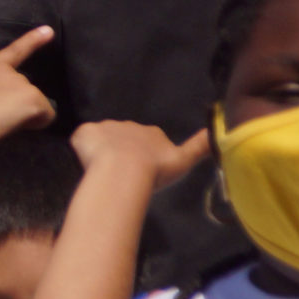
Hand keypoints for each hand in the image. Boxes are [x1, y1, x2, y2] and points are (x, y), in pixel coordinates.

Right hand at [0, 26, 56, 138]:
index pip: (15, 51)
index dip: (33, 40)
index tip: (49, 30)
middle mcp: (10, 73)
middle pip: (24, 92)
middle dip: (16, 107)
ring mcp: (24, 85)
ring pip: (35, 106)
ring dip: (25, 118)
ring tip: (3, 126)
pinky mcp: (35, 100)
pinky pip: (45, 118)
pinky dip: (36, 125)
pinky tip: (17, 130)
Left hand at [71, 120, 209, 189]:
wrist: (125, 170)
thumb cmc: (155, 170)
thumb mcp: (184, 161)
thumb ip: (200, 147)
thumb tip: (216, 132)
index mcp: (152, 132)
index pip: (148, 140)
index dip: (144, 155)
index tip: (142, 170)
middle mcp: (129, 125)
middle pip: (124, 138)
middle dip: (122, 152)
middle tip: (121, 173)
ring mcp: (105, 127)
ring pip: (102, 139)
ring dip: (102, 151)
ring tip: (103, 172)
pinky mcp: (85, 132)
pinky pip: (82, 139)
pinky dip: (82, 150)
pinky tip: (86, 165)